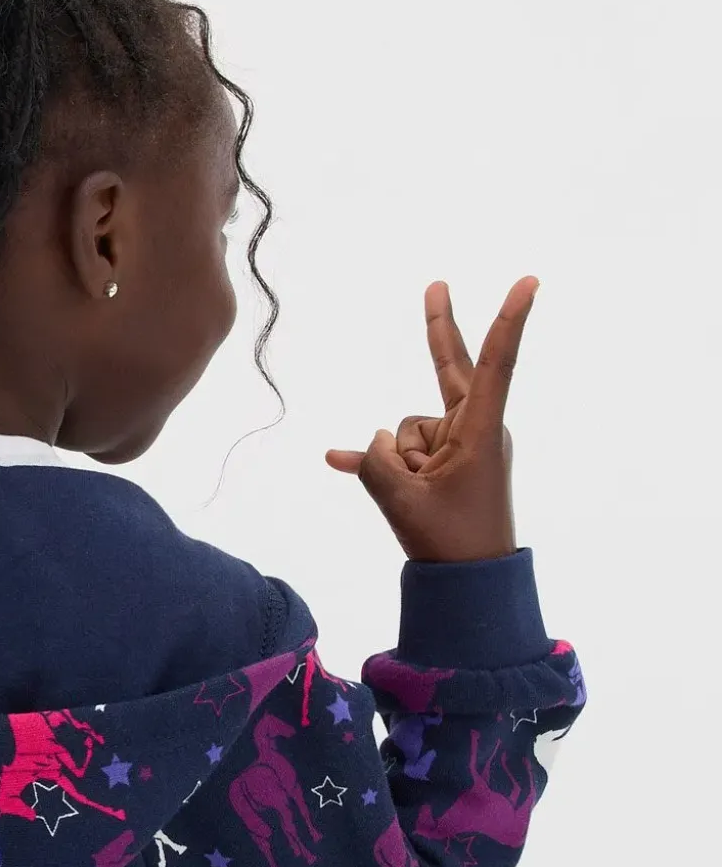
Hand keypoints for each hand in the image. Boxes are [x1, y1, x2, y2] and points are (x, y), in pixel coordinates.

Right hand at [324, 276, 538, 562]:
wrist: (471, 584)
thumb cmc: (451, 542)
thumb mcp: (404, 502)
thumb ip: (376, 464)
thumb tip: (373, 442)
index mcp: (479, 431)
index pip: (494, 364)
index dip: (507, 320)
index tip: (529, 282)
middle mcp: (472, 429)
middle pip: (448, 372)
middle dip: (438, 331)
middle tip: (436, 284)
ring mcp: (456, 446)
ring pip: (407, 432)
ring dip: (400, 463)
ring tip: (418, 500)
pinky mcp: (441, 466)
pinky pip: (397, 453)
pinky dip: (374, 461)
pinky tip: (336, 458)